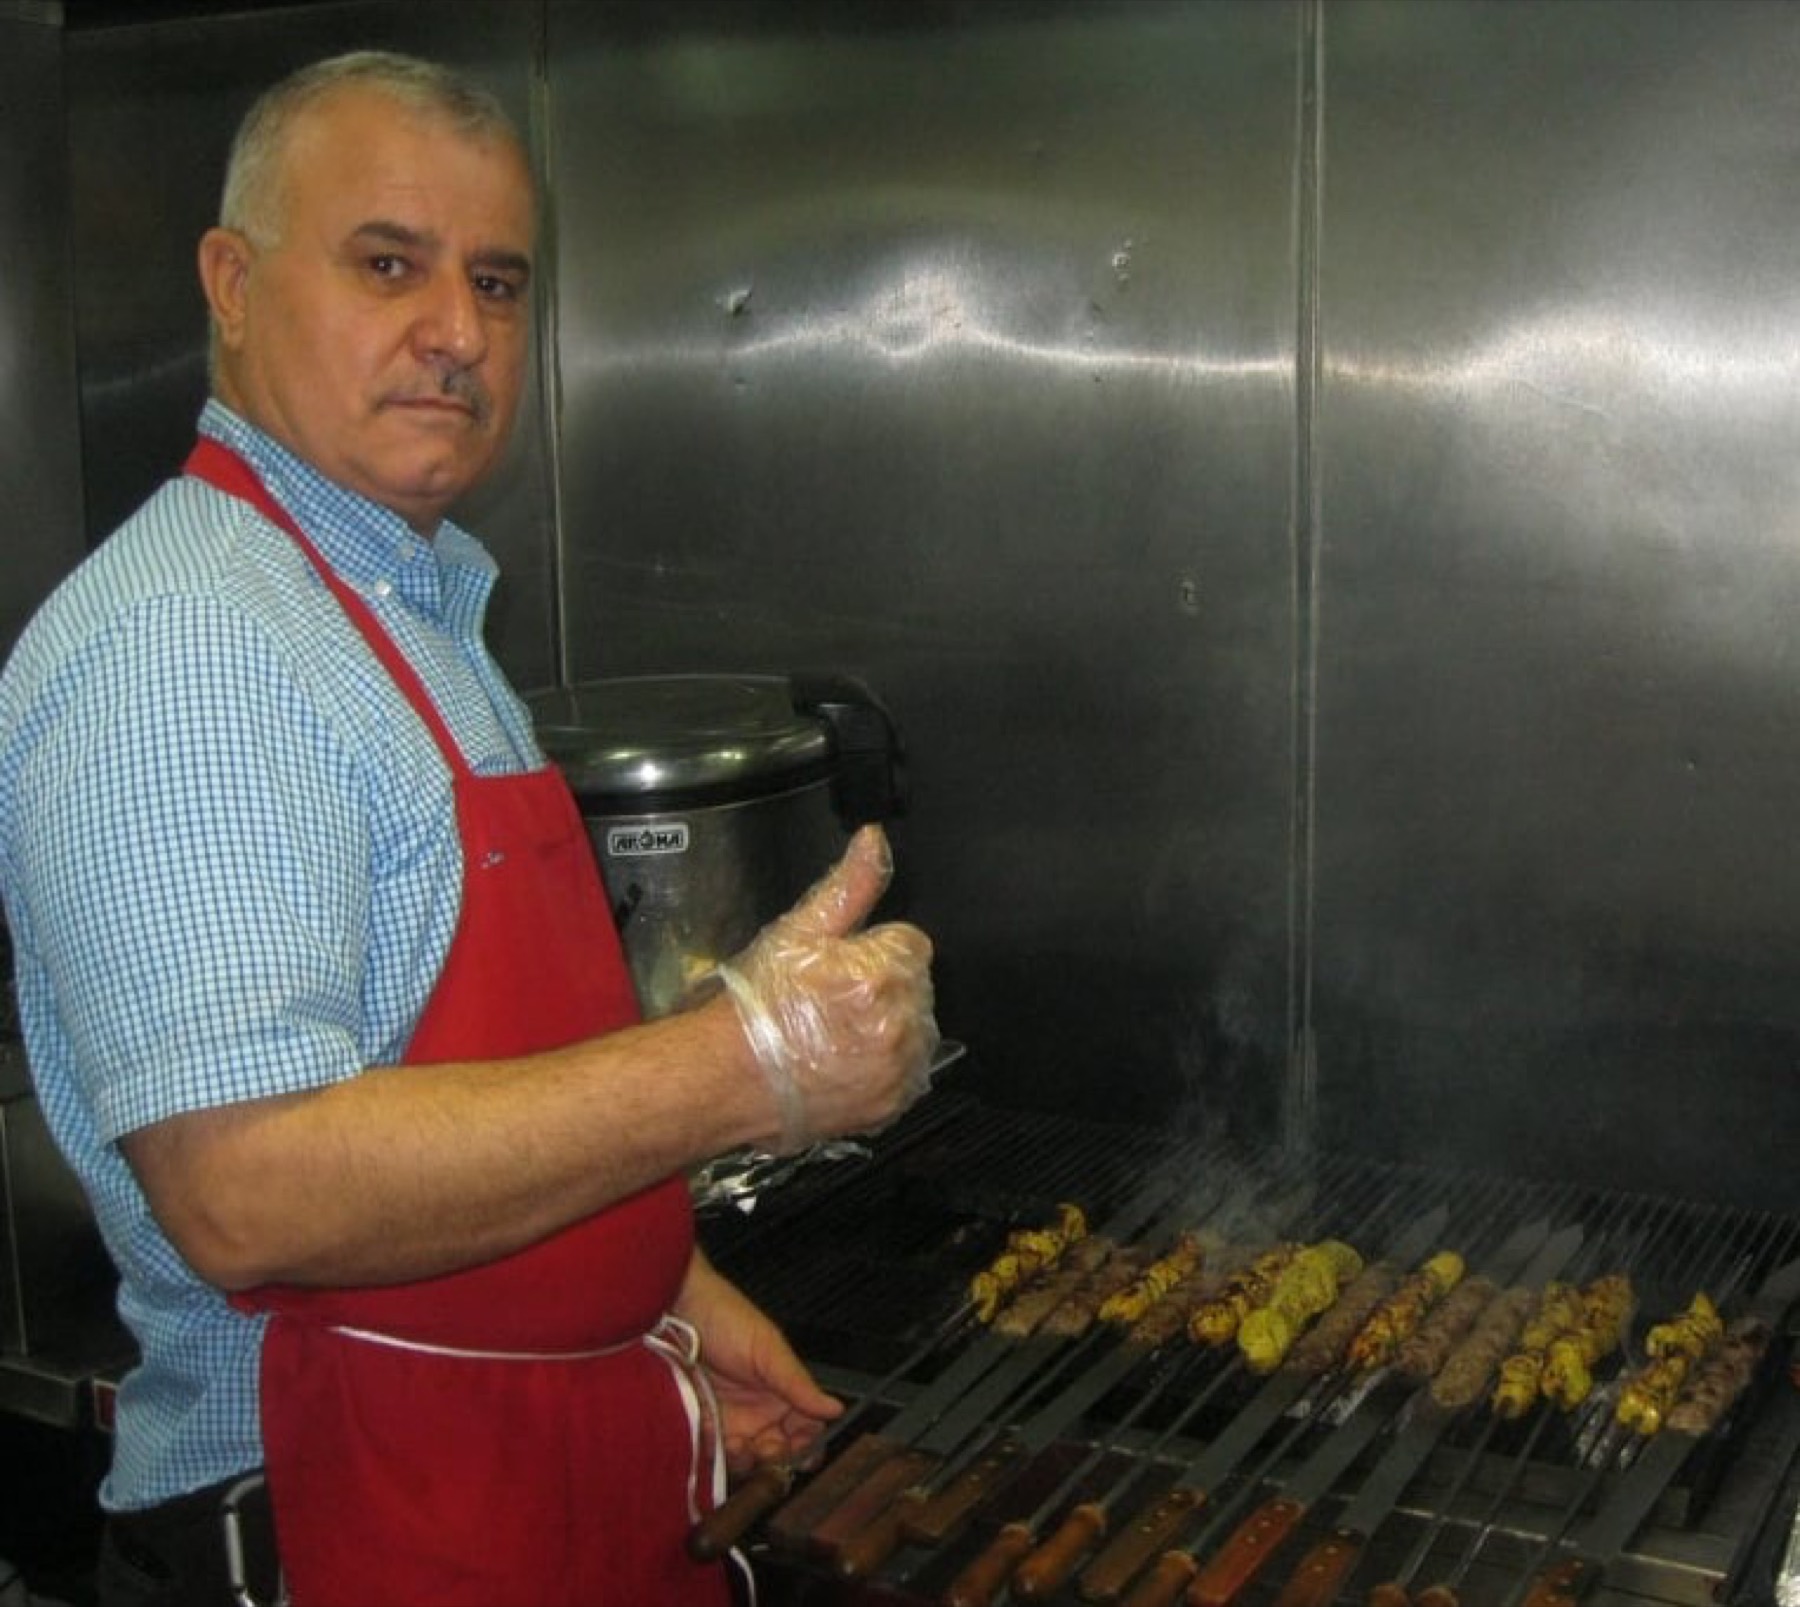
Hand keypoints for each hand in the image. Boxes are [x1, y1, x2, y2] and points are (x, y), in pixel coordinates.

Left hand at [677, 1252, 841, 1473]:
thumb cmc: (727, 1319)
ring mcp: (730, 1421)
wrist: (676, 1311)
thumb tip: (835, 1409)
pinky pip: (713, 1454)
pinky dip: (717, 1455)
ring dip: (747, 1461)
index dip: (809, 1447)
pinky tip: (717, 1437)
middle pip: (778, 1453)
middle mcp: (760, 1411)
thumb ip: (799, 1384)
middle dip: (776, 1460)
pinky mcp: (702, 1426)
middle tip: (767, 1448)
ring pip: (747, 1461)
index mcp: (783, 1392)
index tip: (803, 1452)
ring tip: (738, 1443)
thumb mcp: (767, 1349)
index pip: (806, 1431)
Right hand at [716, 824, 937, 1152]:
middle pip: (916, 987)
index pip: (910, 943)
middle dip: (884, 988)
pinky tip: (844, 1064)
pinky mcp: (890, 1104)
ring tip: (834, 1036)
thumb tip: (874, 840)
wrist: (722, 1078)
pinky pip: (908, 1075)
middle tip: (830, 1003)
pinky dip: (885, 1070)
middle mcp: (899, 1022)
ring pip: (916, 1030)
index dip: (874, 951)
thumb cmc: (754, 1006)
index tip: (842, 968)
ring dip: (888, 1029)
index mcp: (883, 972)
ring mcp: (897, 1069)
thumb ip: (849, 885)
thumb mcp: (798, 932)